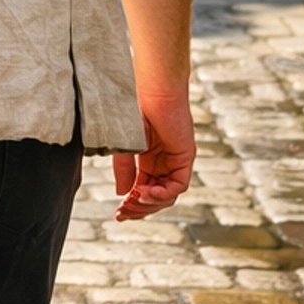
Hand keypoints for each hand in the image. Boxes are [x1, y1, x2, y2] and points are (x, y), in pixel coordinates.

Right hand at [112, 87, 194, 219]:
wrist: (152, 89)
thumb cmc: (135, 109)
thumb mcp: (125, 146)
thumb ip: (124, 170)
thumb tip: (122, 194)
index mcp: (148, 159)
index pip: (143, 190)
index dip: (132, 205)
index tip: (118, 214)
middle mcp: (164, 163)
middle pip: (156, 197)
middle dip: (139, 208)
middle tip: (123, 214)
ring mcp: (175, 161)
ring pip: (167, 196)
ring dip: (150, 203)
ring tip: (133, 201)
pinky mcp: (185, 158)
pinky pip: (177, 186)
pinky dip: (162, 193)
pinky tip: (145, 192)